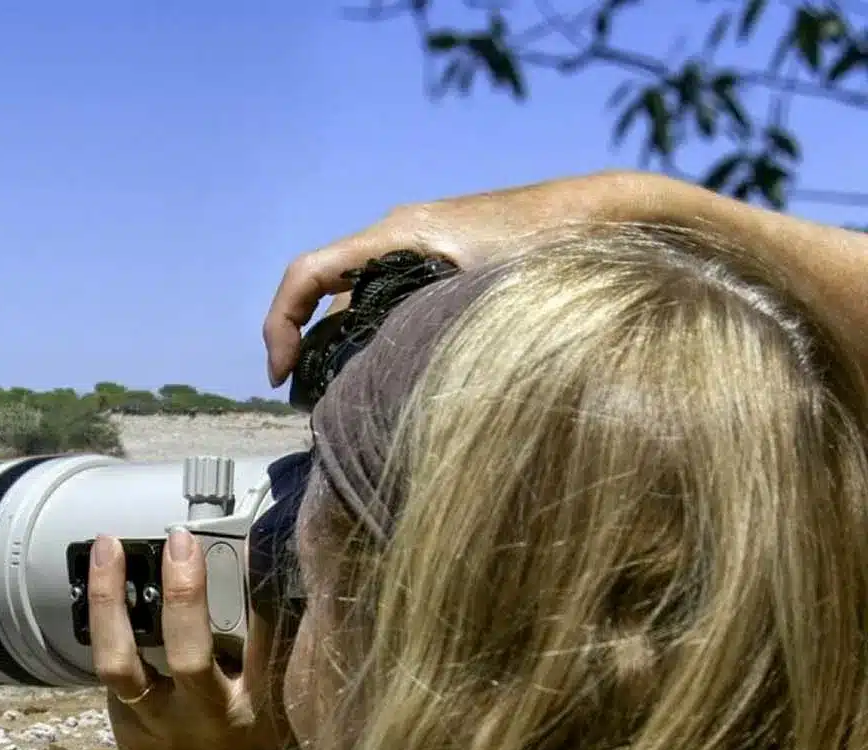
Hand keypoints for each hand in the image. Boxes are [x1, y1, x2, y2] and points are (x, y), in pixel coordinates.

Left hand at [88, 531, 301, 749]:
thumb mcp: (296, 729)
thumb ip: (293, 672)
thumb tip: (299, 589)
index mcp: (265, 717)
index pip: (273, 645)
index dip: (267, 590)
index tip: (265, 539)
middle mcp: (210, 719)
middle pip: (191, 654)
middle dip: (184, 595)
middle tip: (181, 540)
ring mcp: (159, 721)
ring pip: (126, 660)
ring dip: (113, 600)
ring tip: (109, 544)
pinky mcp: (126, 719)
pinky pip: (109, 664)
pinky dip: (104, 617)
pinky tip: (101, 573)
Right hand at [263, 169, 665, 386]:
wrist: (608, 209)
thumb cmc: (557, 243)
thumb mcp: (491, 293)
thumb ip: (438, 329)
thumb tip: (394, 390)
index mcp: (398, 235)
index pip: (307, 274)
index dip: (281, 324)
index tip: (282, 374)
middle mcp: (400, 234)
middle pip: (323, 289)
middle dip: (305, 343)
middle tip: (309, 399)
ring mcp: (421, 245)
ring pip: (354, 294)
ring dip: (339, 341)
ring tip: (345, 394)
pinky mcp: (443, 259)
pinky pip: (385, 295)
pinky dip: (371, 332)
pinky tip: (391, 371)